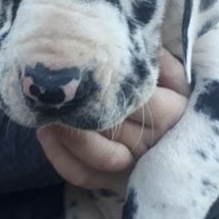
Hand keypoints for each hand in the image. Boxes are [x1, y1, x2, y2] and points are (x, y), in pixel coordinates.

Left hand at [36, 50, 188, 188]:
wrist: (173, 139)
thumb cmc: (169, 98)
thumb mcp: (173, 75)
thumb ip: (158, 58)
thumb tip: (134, 37)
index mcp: (172, 112)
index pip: (138, 98)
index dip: (109, 85)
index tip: (84, 68)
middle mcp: (152, 142)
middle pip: (113, 126)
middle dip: (81, 108)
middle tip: (54, 87)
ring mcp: (131, 166)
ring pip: (98, 156)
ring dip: (68, 135)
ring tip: (47, 111)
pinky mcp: (110, 181)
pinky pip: (81, 174)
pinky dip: (59, 157)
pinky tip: (44, 132)